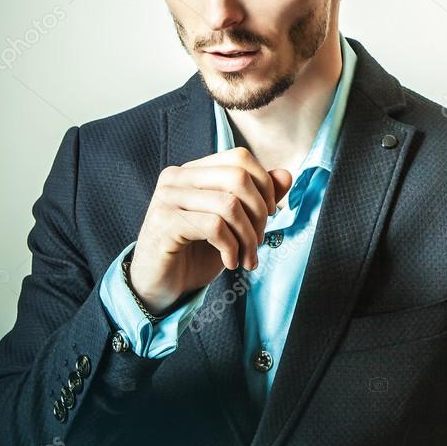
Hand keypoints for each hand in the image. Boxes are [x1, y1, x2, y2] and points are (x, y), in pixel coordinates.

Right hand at [129, 147, 292, 314]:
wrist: (160, 287)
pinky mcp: (164, 223)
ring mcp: (167, 198)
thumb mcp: (235, 224)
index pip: (240, 158)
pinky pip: (214, 226)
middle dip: (260, 213)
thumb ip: (259, 197)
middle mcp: (176, 177)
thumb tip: (286, 174)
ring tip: (247, 258)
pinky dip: (231, 248)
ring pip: (229, 204)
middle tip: (258, 240)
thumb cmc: (197, 253)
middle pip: (238, 177)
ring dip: (248, 237)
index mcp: (193, 170)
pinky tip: (230, 263)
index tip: (271, 214)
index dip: (264, 185)